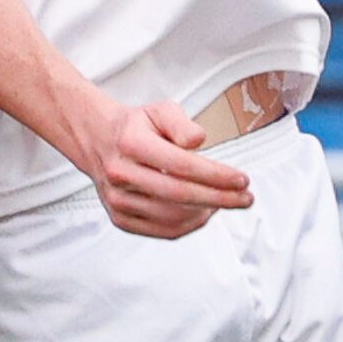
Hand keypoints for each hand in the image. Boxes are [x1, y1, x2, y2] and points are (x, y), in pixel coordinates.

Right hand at [69, 94, 252, 238]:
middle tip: (245, 198)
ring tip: (225, 202)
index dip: (216, 175)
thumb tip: (198, 140)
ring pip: (173, 217)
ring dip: (206, 212)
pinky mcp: (121, 218)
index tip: (241, 179)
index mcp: (131, 142)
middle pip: (179, 194)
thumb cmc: (135, 127)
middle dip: (220, 198)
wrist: (98, 142)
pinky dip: (189, 225)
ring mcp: (118, 200)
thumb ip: (181, 123)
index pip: (181, 165)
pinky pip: (163, 231)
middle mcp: (121, 173)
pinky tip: (204, 212)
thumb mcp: (160, 111)